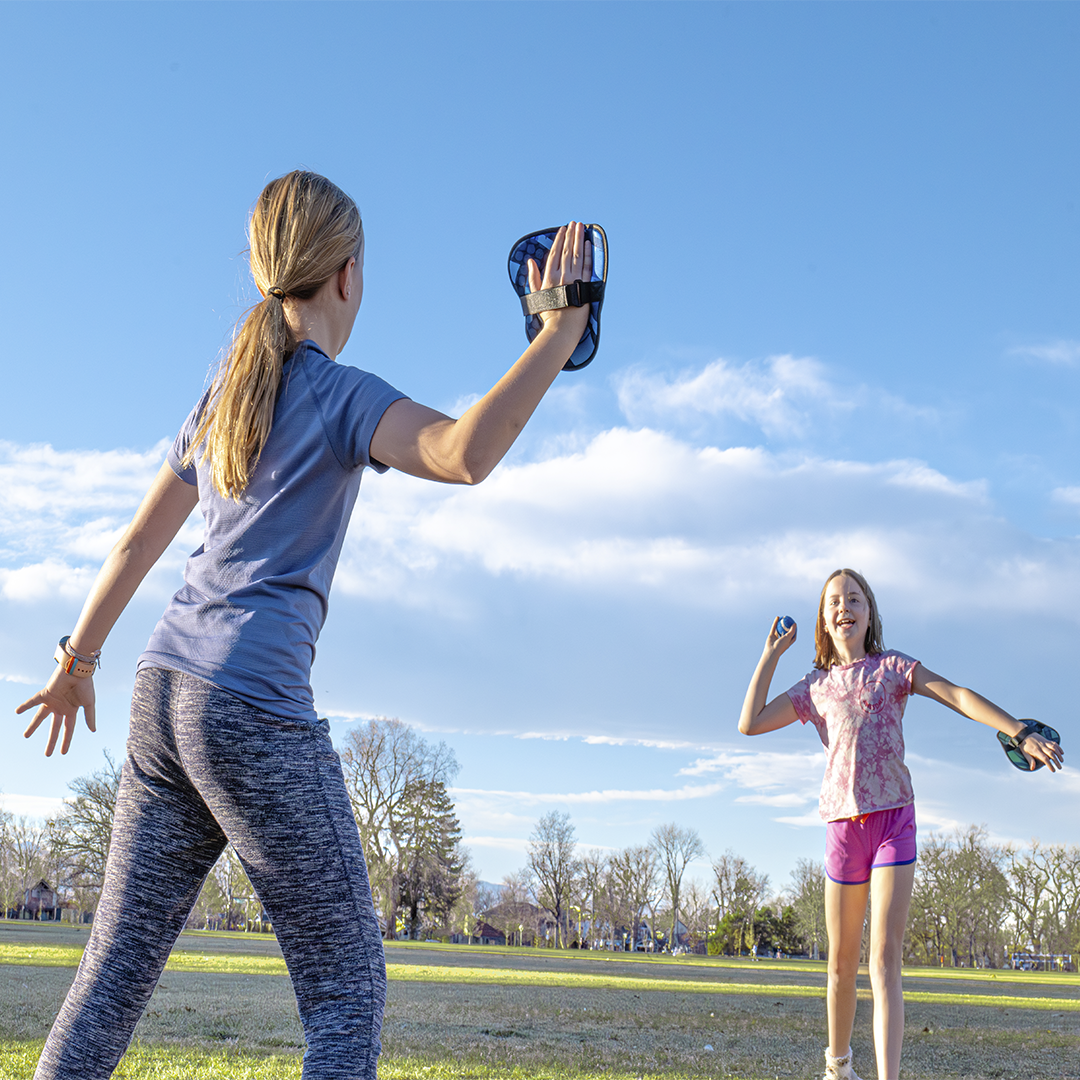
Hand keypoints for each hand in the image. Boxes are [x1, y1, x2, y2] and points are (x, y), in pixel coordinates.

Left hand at [16, 667, 96, 756]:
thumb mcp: (89, 703)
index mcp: (71, 711)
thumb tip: (93, 730)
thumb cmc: (85, 685)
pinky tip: (17, 711)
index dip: (66, 741)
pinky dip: (25, 706)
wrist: (78, 670)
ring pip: (40, 717)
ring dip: (33, 726)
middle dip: (51, 741)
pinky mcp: (45, 694)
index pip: (68, 729)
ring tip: (26, 736)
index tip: (63, 753)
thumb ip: (89, 716)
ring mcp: (52, 702)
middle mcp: (60, 708)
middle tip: (47, 754)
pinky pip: (33, 701)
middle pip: (54, 728)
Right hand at [526, 222, 592, 339]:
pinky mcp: (585, 286)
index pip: (555, 253)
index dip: (559, 239)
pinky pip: (587, 266)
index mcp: (549, 277)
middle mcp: (562, 276)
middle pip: (567, 250)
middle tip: (574, 223)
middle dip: (571, 235)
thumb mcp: (536, 295)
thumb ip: (533, 277)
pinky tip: (588, 244)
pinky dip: (588, 254)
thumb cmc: (548, 314)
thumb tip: (530, 262)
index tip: (563, 229)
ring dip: (579, 239)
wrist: (562, 328)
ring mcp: (574, 280)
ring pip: (577, 255)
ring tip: (581, 227)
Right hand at [765, 616, 796, 655]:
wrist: (771, 651)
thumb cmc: (781, 646)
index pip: (793, 636)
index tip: (795, 625)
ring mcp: (776, 638)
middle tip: (789, 620)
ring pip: (779, 629)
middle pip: (786, 632)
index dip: (795, 631)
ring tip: (783, 618)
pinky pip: (774, 628)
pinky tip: (777, 617)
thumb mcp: (788, 637)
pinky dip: (775, 623)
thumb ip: (792, 631)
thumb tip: (795, 624)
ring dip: (781, 624)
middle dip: (788, 626)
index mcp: (788, 643)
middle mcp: (782, 640)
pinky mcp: (771, 636)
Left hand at [1020, 731, 1063, 772]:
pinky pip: (1054, 743)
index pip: (1044, 758)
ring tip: (1062, 761)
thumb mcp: (1025, 753)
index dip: (1049, 764)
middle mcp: (1041, 746)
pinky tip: (1062, 753)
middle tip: (1060, 768)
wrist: (1024, 734)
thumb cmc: (1024, 745)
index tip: (1053, 770)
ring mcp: (1044, 742)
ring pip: (1054, 748)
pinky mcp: (1046, 740)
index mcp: (1036, 751)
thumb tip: (1032, 768)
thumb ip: (1030, 760)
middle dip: (1056, 761)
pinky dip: (1059, 748)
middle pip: (1051, 754)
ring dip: (1059, 754)